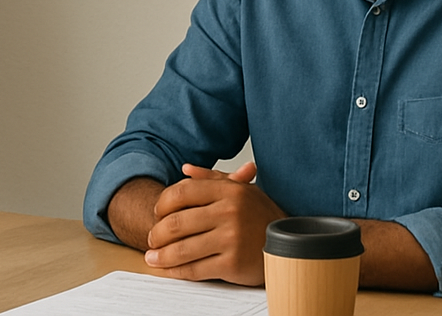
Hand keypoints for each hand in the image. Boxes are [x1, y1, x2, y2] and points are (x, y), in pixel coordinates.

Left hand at [145, 162, 285, 285]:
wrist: (291, 244)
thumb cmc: (260, 215)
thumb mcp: (240, 190)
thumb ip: (211, 178)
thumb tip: (185, 169)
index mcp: (227, 191)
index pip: (182, 192)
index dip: (162, 202)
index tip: (156, 212)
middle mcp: (228, 212)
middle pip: (177, 222)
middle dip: (157, 232)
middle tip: (150, 238)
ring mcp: (230, 239)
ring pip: (183, 248)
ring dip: (162, 255)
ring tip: (152, 257)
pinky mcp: (233, 264)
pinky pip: (197, 269)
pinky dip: (178, 271)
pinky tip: (169, 270)